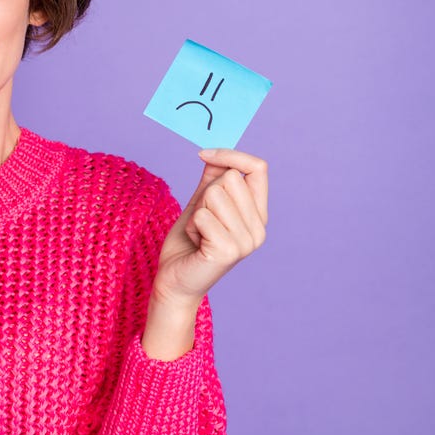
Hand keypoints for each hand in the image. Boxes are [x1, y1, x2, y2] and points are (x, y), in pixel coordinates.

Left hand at [142, 149, 268, 358]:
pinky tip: (196, 243)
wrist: (175, 281)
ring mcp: (247, 241)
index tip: (203, 154)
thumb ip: (212, 180)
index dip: (231, 154)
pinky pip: (203, 215)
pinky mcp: (229, 251)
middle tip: (200, 221)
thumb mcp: (201, 204)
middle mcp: (259, 228)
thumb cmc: (188, 244)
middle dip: (205, 193)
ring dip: (196, 212)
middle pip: (230, 178)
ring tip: (198, 233)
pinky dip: (191, 226)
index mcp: (258, 214)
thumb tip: (215, 154)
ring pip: (214, 194)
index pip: (258, 168)